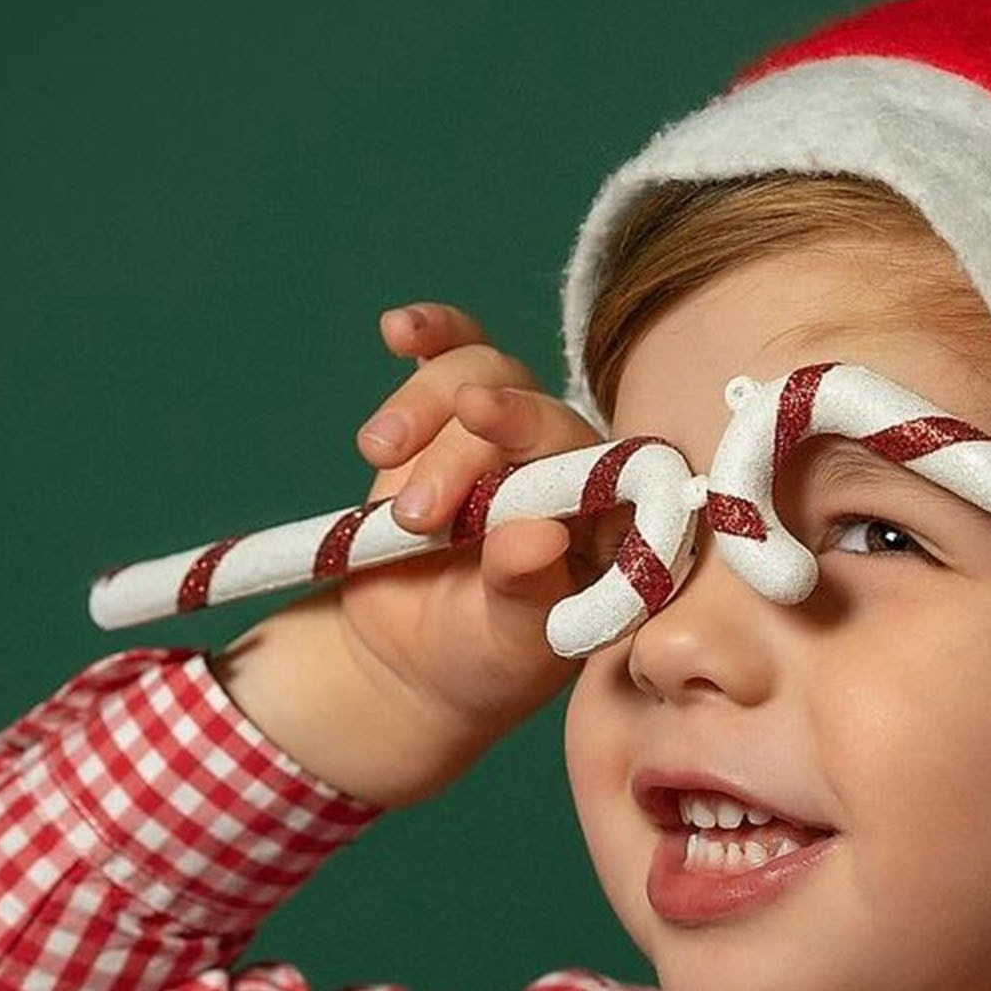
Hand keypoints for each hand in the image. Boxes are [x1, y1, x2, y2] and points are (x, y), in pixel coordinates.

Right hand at [337, 301, 620, 734]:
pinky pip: (450, 357)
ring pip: (480, 375)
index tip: (480, 415)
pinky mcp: (452, 420)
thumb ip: (525, 591)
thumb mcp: (509, 644)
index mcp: (613, 523)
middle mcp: (571, 468)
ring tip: (378, 461)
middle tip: (418, 515)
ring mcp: (510, 438)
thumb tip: (540, 537)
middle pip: (531, 411)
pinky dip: (428, 335)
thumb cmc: (484, 659)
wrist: (416, 660)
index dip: (540, 430)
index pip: (596, 459)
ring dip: (421, 408)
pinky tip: (398, 329)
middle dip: (462, 450)